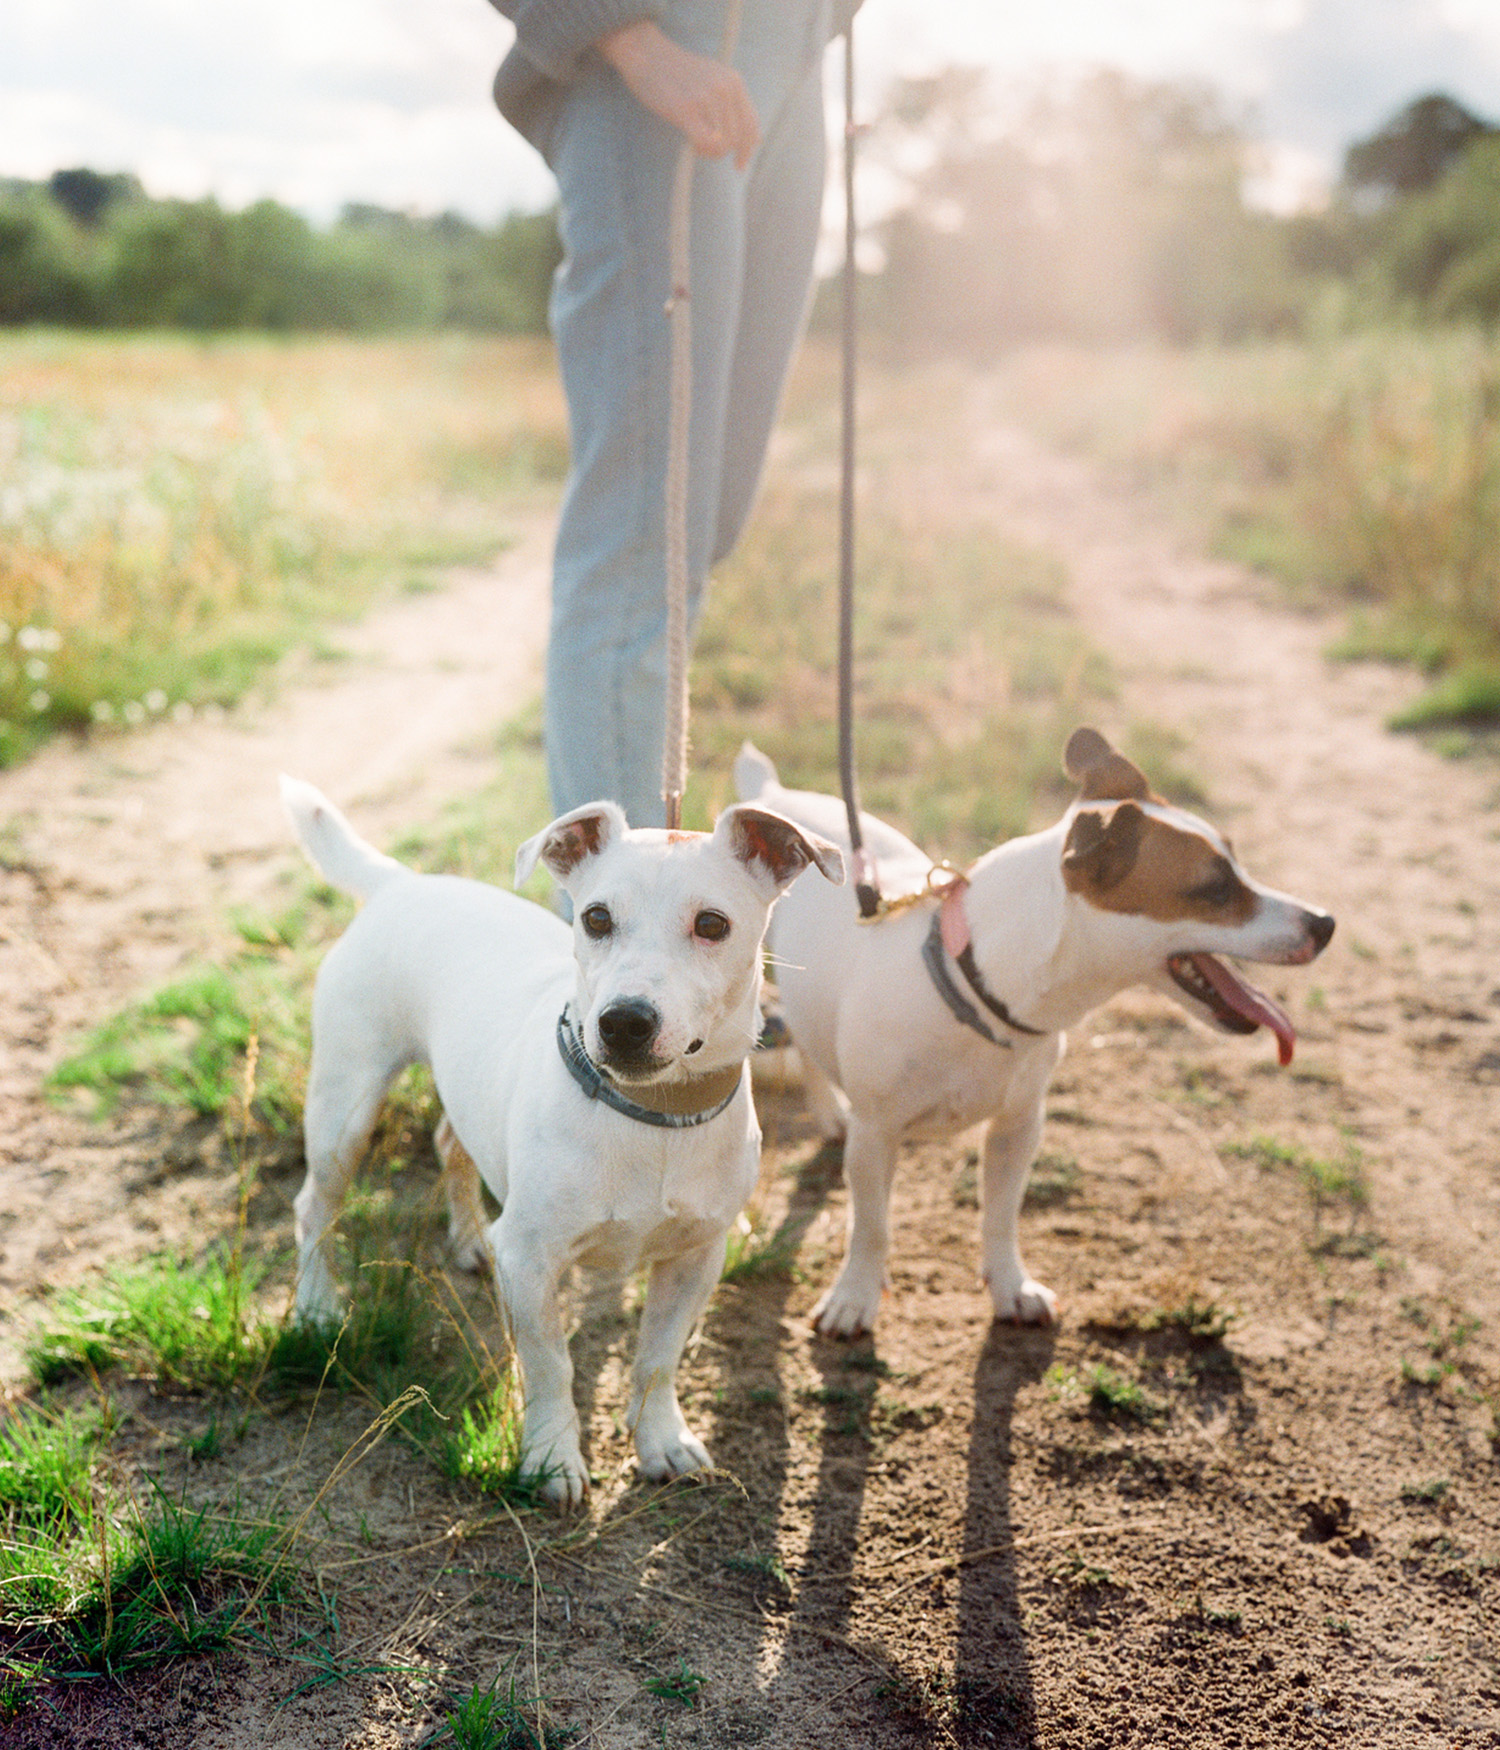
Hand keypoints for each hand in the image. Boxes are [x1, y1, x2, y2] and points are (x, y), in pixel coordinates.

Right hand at [598, 19, 759, 169]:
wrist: (646, 53)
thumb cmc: (676, 72)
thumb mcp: (711, 79)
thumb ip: (729, 103)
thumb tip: (748, 138)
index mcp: (734, 81)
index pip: (752, 124)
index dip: (748, 150)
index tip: (739, 165)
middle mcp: (724, 88)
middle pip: (738, 138)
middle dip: (723, 151)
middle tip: (706, 150)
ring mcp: (706, 97)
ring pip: (723, 143)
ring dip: (710, 152)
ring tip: (696, 143)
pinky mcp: (686, 108)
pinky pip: (706, 142)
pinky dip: (701, 149)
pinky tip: (692, 142)